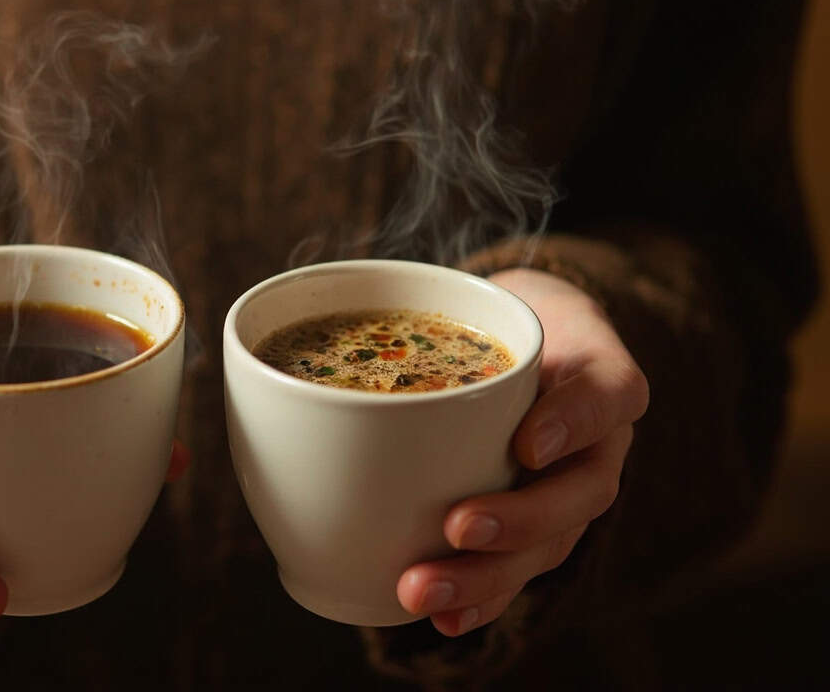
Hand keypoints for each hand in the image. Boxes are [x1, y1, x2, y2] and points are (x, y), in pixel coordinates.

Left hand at [396, 268, 648, 635]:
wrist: (527, 340)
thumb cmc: (498, 322)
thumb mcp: (487, 303)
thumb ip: (440, 321)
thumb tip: (317, 355)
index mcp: (596, 377)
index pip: (605, 395)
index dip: (572, 421)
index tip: (527, 443)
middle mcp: (596, 442)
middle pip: (580, 492)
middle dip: (519, 521)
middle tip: (457, 529)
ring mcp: (572, 491)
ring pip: (550, 544)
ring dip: (489, 575)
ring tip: (423, 591)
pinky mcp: (541, 528)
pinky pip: (522, 570)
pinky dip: (484, 598)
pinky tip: (445, 620)